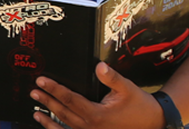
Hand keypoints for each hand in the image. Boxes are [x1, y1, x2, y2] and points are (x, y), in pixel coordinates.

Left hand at [31, 62, 164, 128]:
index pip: (69, 99)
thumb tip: (98, 66)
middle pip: (62, 112)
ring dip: (48, 120)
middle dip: (47, 101)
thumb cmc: (140, 107)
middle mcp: (91, 127)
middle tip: (34, 91)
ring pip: (64, 126)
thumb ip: (111, 77)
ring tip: (36, 112)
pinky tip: (51, 127)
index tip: (41, 81)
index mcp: (97, 114)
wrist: (154, 124)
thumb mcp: (127, 88)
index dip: (53, 89)